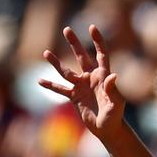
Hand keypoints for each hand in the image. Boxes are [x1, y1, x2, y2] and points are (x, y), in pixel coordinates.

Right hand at [39, 25, 125, 142]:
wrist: (107, 129)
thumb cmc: (115, 115)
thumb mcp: (116, 102)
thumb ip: (113, 89)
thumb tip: (113, 75)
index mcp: (103, 76)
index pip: (101, 54)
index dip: (97, 41)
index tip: (92, 27)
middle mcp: (91, 77)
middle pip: (81, 57)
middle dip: (74, 43)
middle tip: (67, 29)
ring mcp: (81, 86)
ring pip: (66, 72)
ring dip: (56, 63)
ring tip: (46, 52)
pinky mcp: (74, 97)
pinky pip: (60, 89)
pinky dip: (50, 86)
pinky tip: (39, 81)